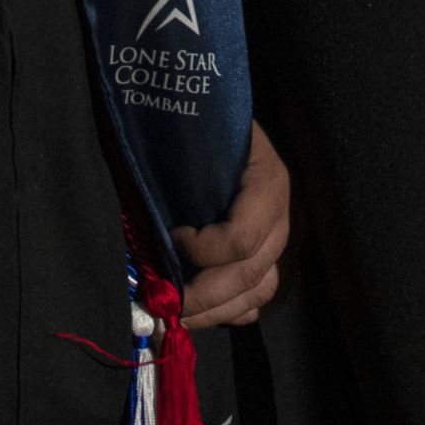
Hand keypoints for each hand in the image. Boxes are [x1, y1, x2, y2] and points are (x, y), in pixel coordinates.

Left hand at [175, 125, 290, 329]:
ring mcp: (285, 239)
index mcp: (267, 180)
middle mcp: (286, 215)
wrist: (222, 108)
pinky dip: (231, 311)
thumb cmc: (202, 121)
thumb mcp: (192, 133)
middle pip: (249, 275)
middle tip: (160, 304)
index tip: (171, 236)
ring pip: (258, 292)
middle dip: (200, 298)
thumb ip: (173, 173)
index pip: (243, 237)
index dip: (203, 250)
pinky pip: (261, 298)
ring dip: (213, 312)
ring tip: (174, 317)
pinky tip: (202, 311)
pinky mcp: (279, 256)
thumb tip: (138, 223)